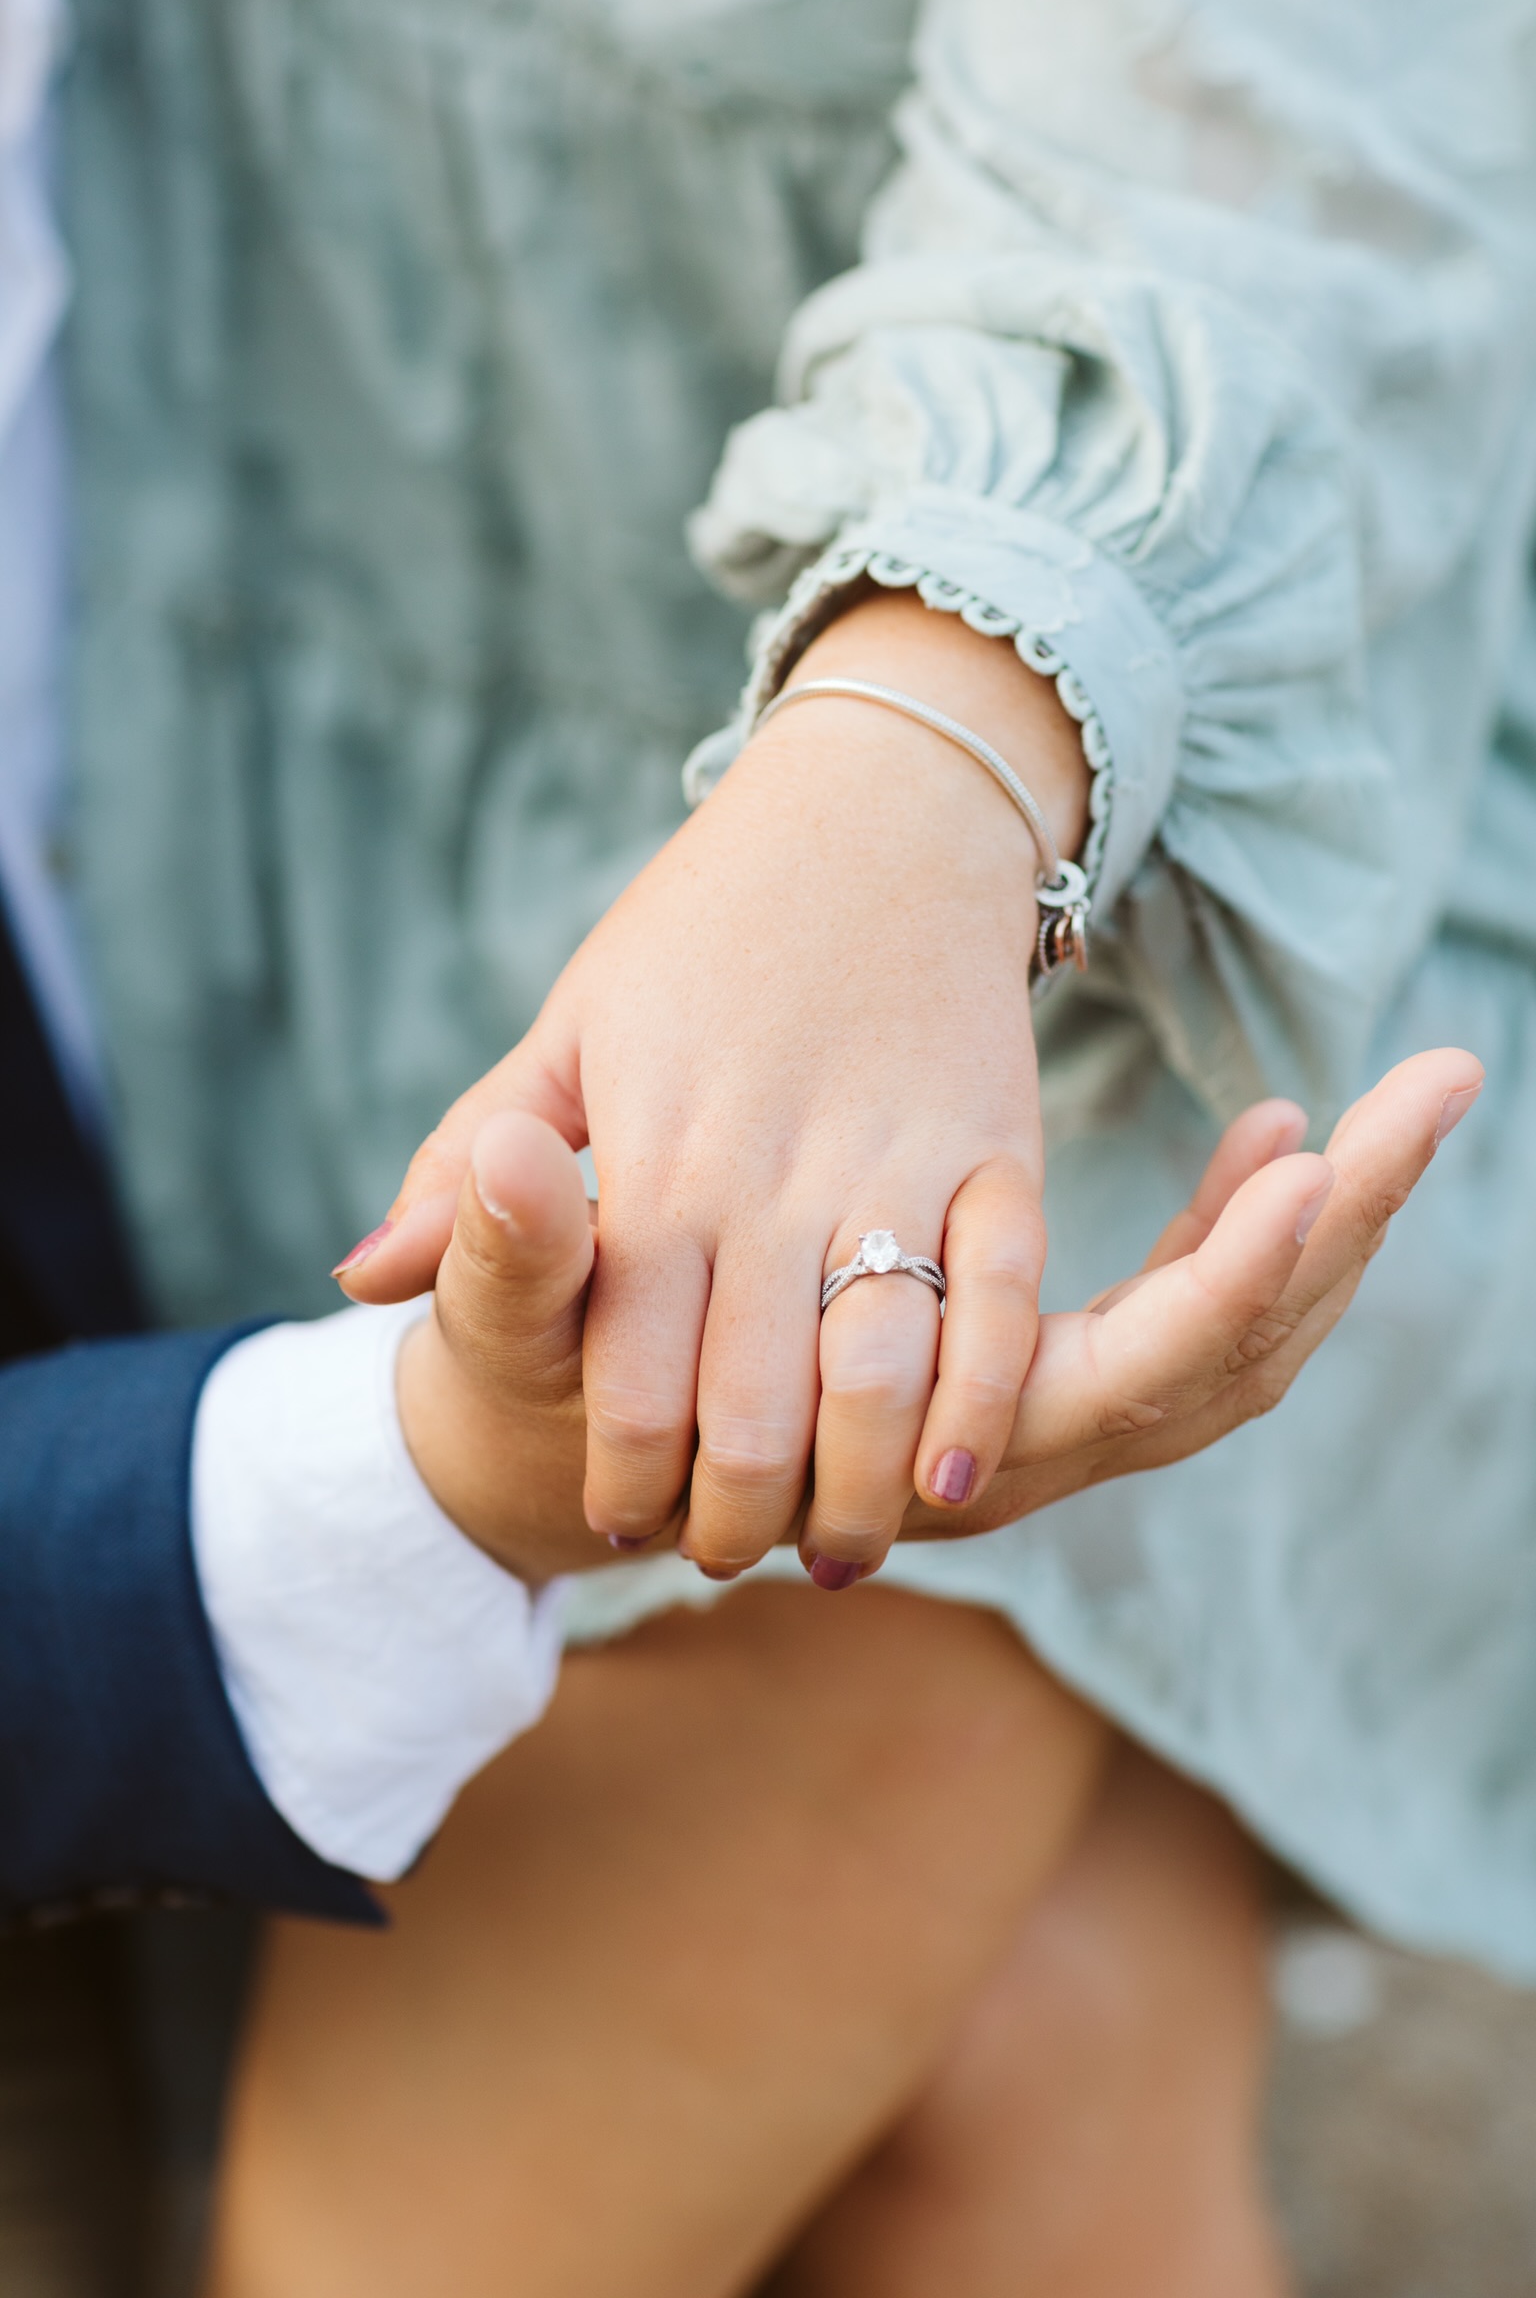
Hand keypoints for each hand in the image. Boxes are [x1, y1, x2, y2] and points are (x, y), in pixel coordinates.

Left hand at [344, 593, 1089, 1589]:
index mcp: (657, 1153)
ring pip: (879, 1368)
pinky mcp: (996, 1146)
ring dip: (859, 1489)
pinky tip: (955, 1480)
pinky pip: (1002, 1297)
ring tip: (837, 1550)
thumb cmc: (702, 931)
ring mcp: (892, 1160)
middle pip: (752, 1399)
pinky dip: (984, 1400)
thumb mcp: (568, 1029)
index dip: (627, 1467)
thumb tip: (363, 1282)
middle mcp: (771, 1173)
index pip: (629, 1364)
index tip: (622, 1520)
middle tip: (726, 1558)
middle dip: (735, 1512)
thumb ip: (476, 1164)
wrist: (877, 810)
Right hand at [384, 1054, 1480, 1585]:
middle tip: (1437, 1088)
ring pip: (1235, 1349)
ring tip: (1406, 1093)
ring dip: (1330, 1231)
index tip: (1305, 1171)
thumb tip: (494, 1173)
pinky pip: (1181, 1318)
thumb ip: (508, 1256)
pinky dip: (1243, 1237)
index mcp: (918, 1463)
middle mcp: (1003, 1469)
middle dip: (1341, 1236)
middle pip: (1227, 1368)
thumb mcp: (503, 1331)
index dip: (1218, 1290)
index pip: (1113, 1387)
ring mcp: (1030, 1425)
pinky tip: (1273, 1130)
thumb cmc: (541, 1398)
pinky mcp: (1031, 1372)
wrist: (569, 1468)